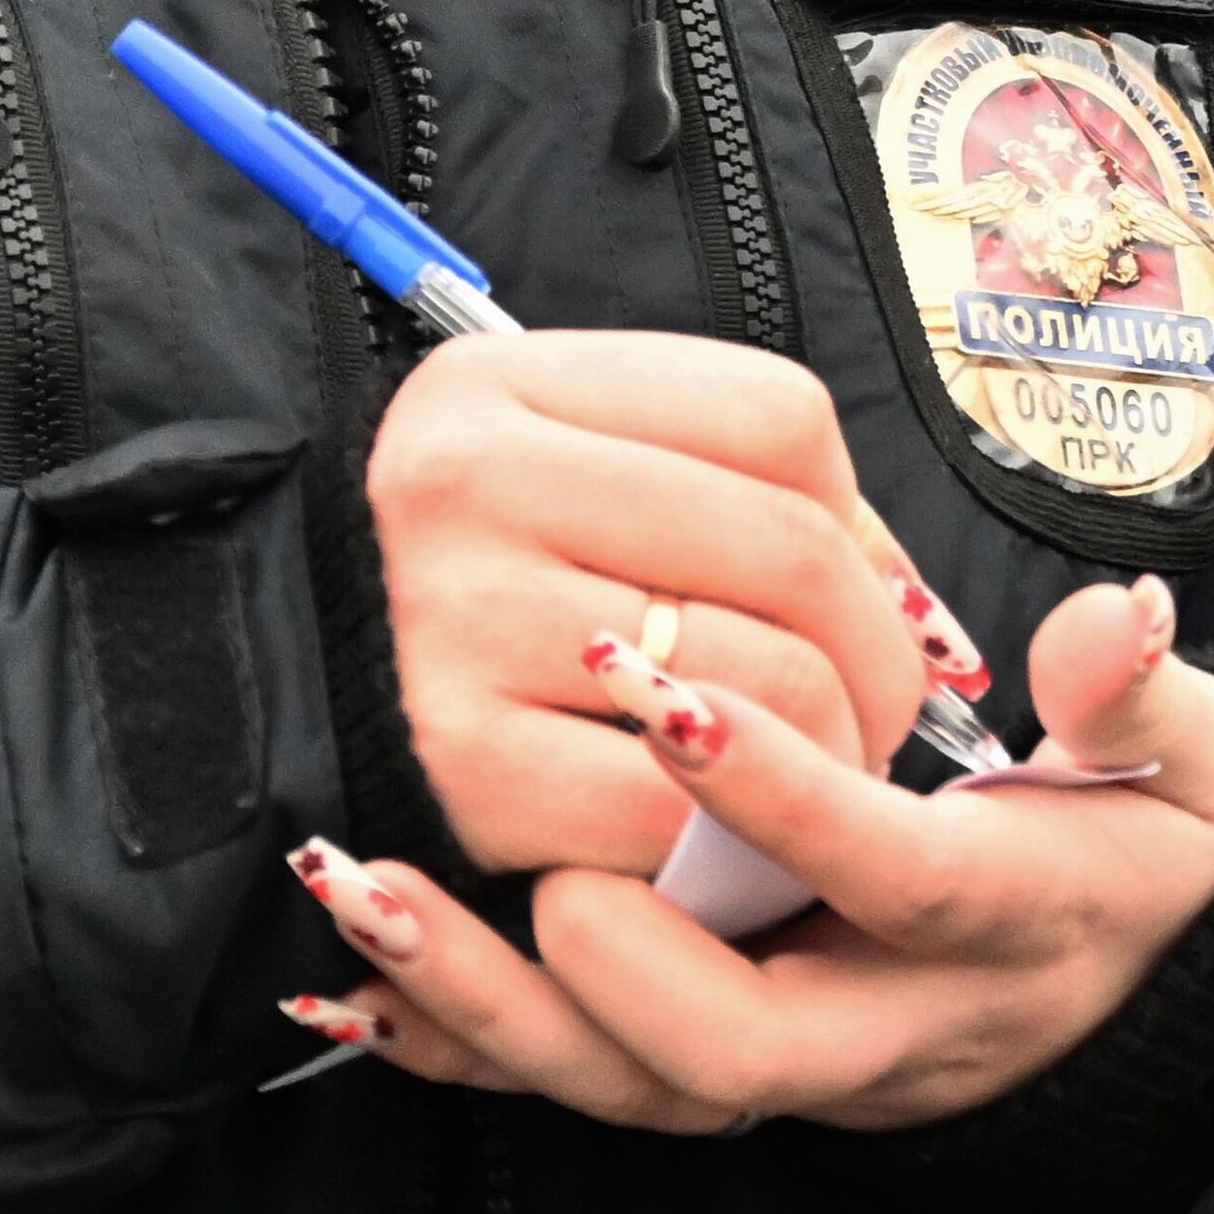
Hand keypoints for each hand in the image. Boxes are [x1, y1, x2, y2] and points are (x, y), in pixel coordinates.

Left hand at [286, 578, 1213, 1132]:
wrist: (1140, 981)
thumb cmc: (1149, 850)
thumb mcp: (1192, 768)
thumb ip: (1143, 694)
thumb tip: (1120, 613)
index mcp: (1011, 920)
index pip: (898, 876)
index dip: (789, 797)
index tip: (675, 696)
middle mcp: (900, 1019)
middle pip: (748, 1045)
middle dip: (624, 963)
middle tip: (540, 854)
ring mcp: (812, 1060)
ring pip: (644, 1085)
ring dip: (501, 1006)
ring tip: (382, 905)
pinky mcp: (744, 1062)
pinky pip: (596, 1084)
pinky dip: (477, 1042)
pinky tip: (367, 992)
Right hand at [367, 332, 929, 876]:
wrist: (296, 688)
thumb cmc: (485, 582)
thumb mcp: (584, 473)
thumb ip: (746, 499)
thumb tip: (917, 613)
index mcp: (501, 383)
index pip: (779, 417)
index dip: (860, 514)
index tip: (862, 587)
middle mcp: (465, 482)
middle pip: (792, 551)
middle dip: (881, 652)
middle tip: (880, 703)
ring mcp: (456, 622)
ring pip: (769, 681)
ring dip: (837, 746)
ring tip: (816, 760)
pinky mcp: (465, 769)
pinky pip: (691, 806)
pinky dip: (740, 831)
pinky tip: (728, 822)